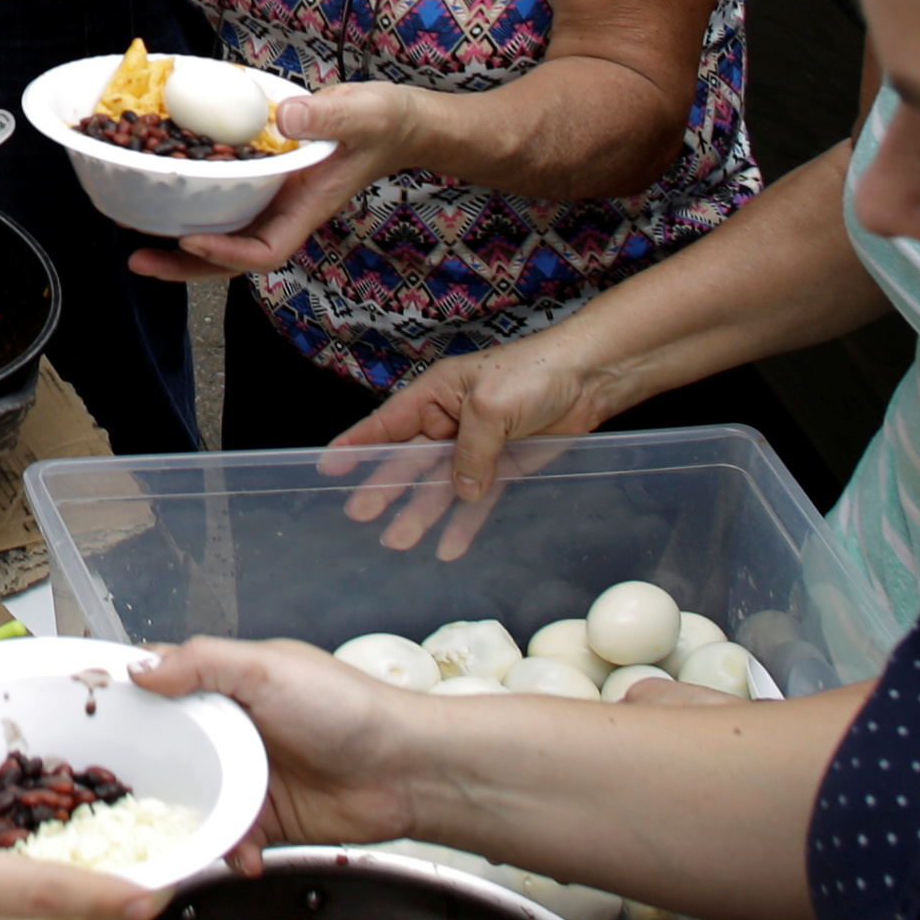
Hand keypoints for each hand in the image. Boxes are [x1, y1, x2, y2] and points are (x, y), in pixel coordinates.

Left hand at [132, 79, 409, 282]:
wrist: (393, 122)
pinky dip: (190, 199)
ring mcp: (271, 199)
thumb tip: (286, 118)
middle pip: (230, 256)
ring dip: (177, 239)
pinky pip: (222, 198)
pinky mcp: (262, 179)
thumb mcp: (361, 114)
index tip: (190, 239)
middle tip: (137, 259)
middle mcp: (283, 211)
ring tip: (130, 232)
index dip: (227, 253)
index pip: (265, 250)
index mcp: (307, 208)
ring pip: (221, 232)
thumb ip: (328, 116)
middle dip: (185, 264)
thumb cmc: (383, 123)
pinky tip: (156, 189)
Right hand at [142, 638, 441, 862]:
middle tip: (116, 794)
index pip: (160, 686)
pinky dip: (230, 851)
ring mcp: (246, 778)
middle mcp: (230, 731)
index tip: (84, 720)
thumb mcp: (268, 669)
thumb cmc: (350, 708)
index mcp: (226, 685)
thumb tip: (140, 668)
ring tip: (177, 834)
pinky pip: (230, 840)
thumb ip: (202, 663)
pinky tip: (242, 853)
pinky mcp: (266, 822)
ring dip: (186, 821)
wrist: (408, 772)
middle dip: (143, 774)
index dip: (123, 701)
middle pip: (166, 753)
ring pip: (192, 803)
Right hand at [318, 328, 605, 561]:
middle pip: (410, 460)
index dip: (359, 444)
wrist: (589, 377)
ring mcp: (477, 446)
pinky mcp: (505, 466)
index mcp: (437, 395)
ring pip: (440, 486)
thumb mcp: (492, 407)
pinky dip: (465, 522)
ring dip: (420, 513)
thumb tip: (461, 491)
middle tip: (360, 515)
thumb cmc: (535, 373)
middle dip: (385, 489)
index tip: (330, 467)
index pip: (388, 423)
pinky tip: (450, 546)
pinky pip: (478, 499)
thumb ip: (471, 452)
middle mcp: (450, 421)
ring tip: (398, 542)